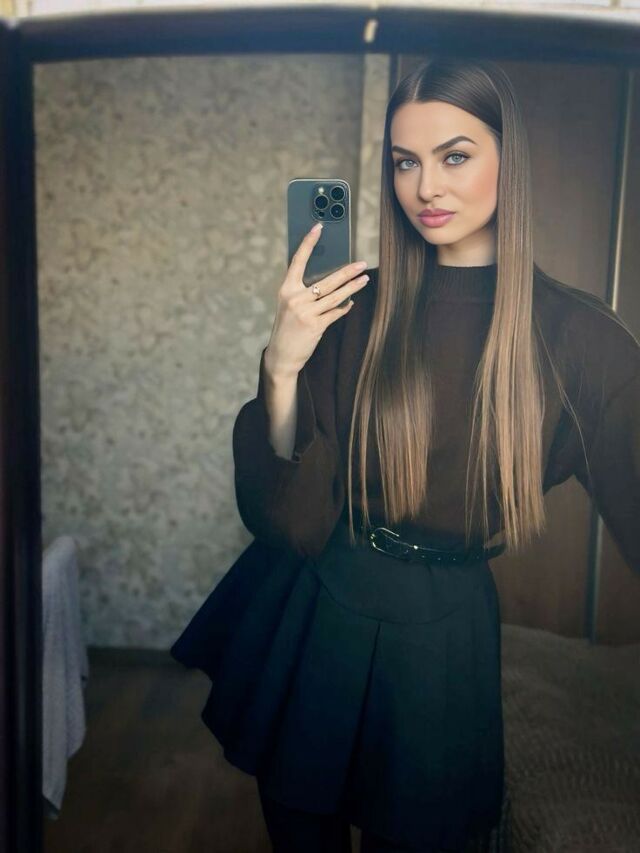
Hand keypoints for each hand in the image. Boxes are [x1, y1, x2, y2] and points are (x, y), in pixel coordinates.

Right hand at [264, 224, 370, 378]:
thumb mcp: (289, 306)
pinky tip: (351, 302)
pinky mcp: (315, 326)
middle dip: (347, 271)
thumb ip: (303, 292)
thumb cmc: (287, 328)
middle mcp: (295, 298)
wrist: (282, 355)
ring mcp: (306, 313)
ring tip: (364, 279)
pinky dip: (344, 307)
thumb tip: (327, 281)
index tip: (318, 227)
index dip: (308, 243)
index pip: (298, 260)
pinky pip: (335, 313)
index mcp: (286, 289)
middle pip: (327, 280)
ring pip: (336, 296)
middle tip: (361, 263)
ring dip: (352, 287)